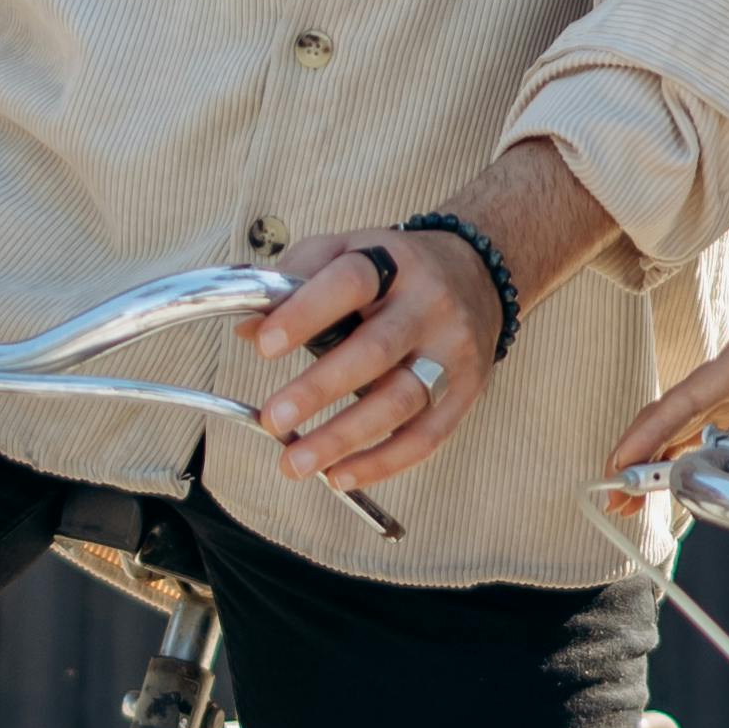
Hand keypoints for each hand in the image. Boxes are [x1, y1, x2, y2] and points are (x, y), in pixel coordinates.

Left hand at [249, 223, 500, 496]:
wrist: (480, 275)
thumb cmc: (396, 270)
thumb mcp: (347, 250)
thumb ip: (295, 281)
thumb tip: (248, 327)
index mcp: (392, 262)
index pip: (350, 282)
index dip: (306, 313)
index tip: (264, 345)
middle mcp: (429, 305)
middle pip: (376, 349)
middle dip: (319, 388)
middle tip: (273, 418)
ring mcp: (452, 351)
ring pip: (401, 400)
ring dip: (345, 438)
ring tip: (296, 463)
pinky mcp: (466, 391)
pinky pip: (426, 436)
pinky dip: (382, 463)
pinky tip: (340, 476)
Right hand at [608, 302, 728, 501]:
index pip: (687, 396)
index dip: (650, 432)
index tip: (622, 462)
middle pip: (680, 418)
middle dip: (647, 455)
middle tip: (617, 495)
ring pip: (699, 437)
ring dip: (673, 467)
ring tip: (638, 501)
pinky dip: (709, 469)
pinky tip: (685, 491)